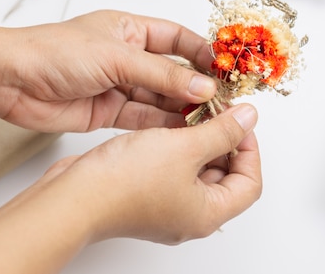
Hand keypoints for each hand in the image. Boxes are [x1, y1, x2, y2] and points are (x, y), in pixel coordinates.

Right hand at [0, 104, 260, 273]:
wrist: (75, 195)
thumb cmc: (124, 182)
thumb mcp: (184, 147)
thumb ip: (221, 131)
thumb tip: (249, 117)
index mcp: (208, 213)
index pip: (250, 182)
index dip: (250, 148)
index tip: (239, 120)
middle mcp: (189, 214)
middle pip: (225, 175)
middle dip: (224, 140)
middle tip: (217, 111)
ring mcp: (165, 205)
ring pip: (196, 169)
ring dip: (198, 139)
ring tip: (192, 111)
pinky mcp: (145, 193)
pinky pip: (172, 167)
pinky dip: (176, 145)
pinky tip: (168, 123)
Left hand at [2, 10, 217, 131]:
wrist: (13, 81)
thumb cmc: (56, 52)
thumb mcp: (115, 56)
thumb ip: (160, 73)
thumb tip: (202, 86)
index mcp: (128, 30)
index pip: (176, 38)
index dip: (202, 52)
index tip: (227, 69)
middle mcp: (126, 57)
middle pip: (171, 71)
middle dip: (195, 86)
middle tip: (223, 103)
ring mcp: (117, 85)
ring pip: (158, 98)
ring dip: (181, 109)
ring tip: (210, 121)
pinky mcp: (107, 111)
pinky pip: (142, 117)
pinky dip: (161, 125)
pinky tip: (182, 132)